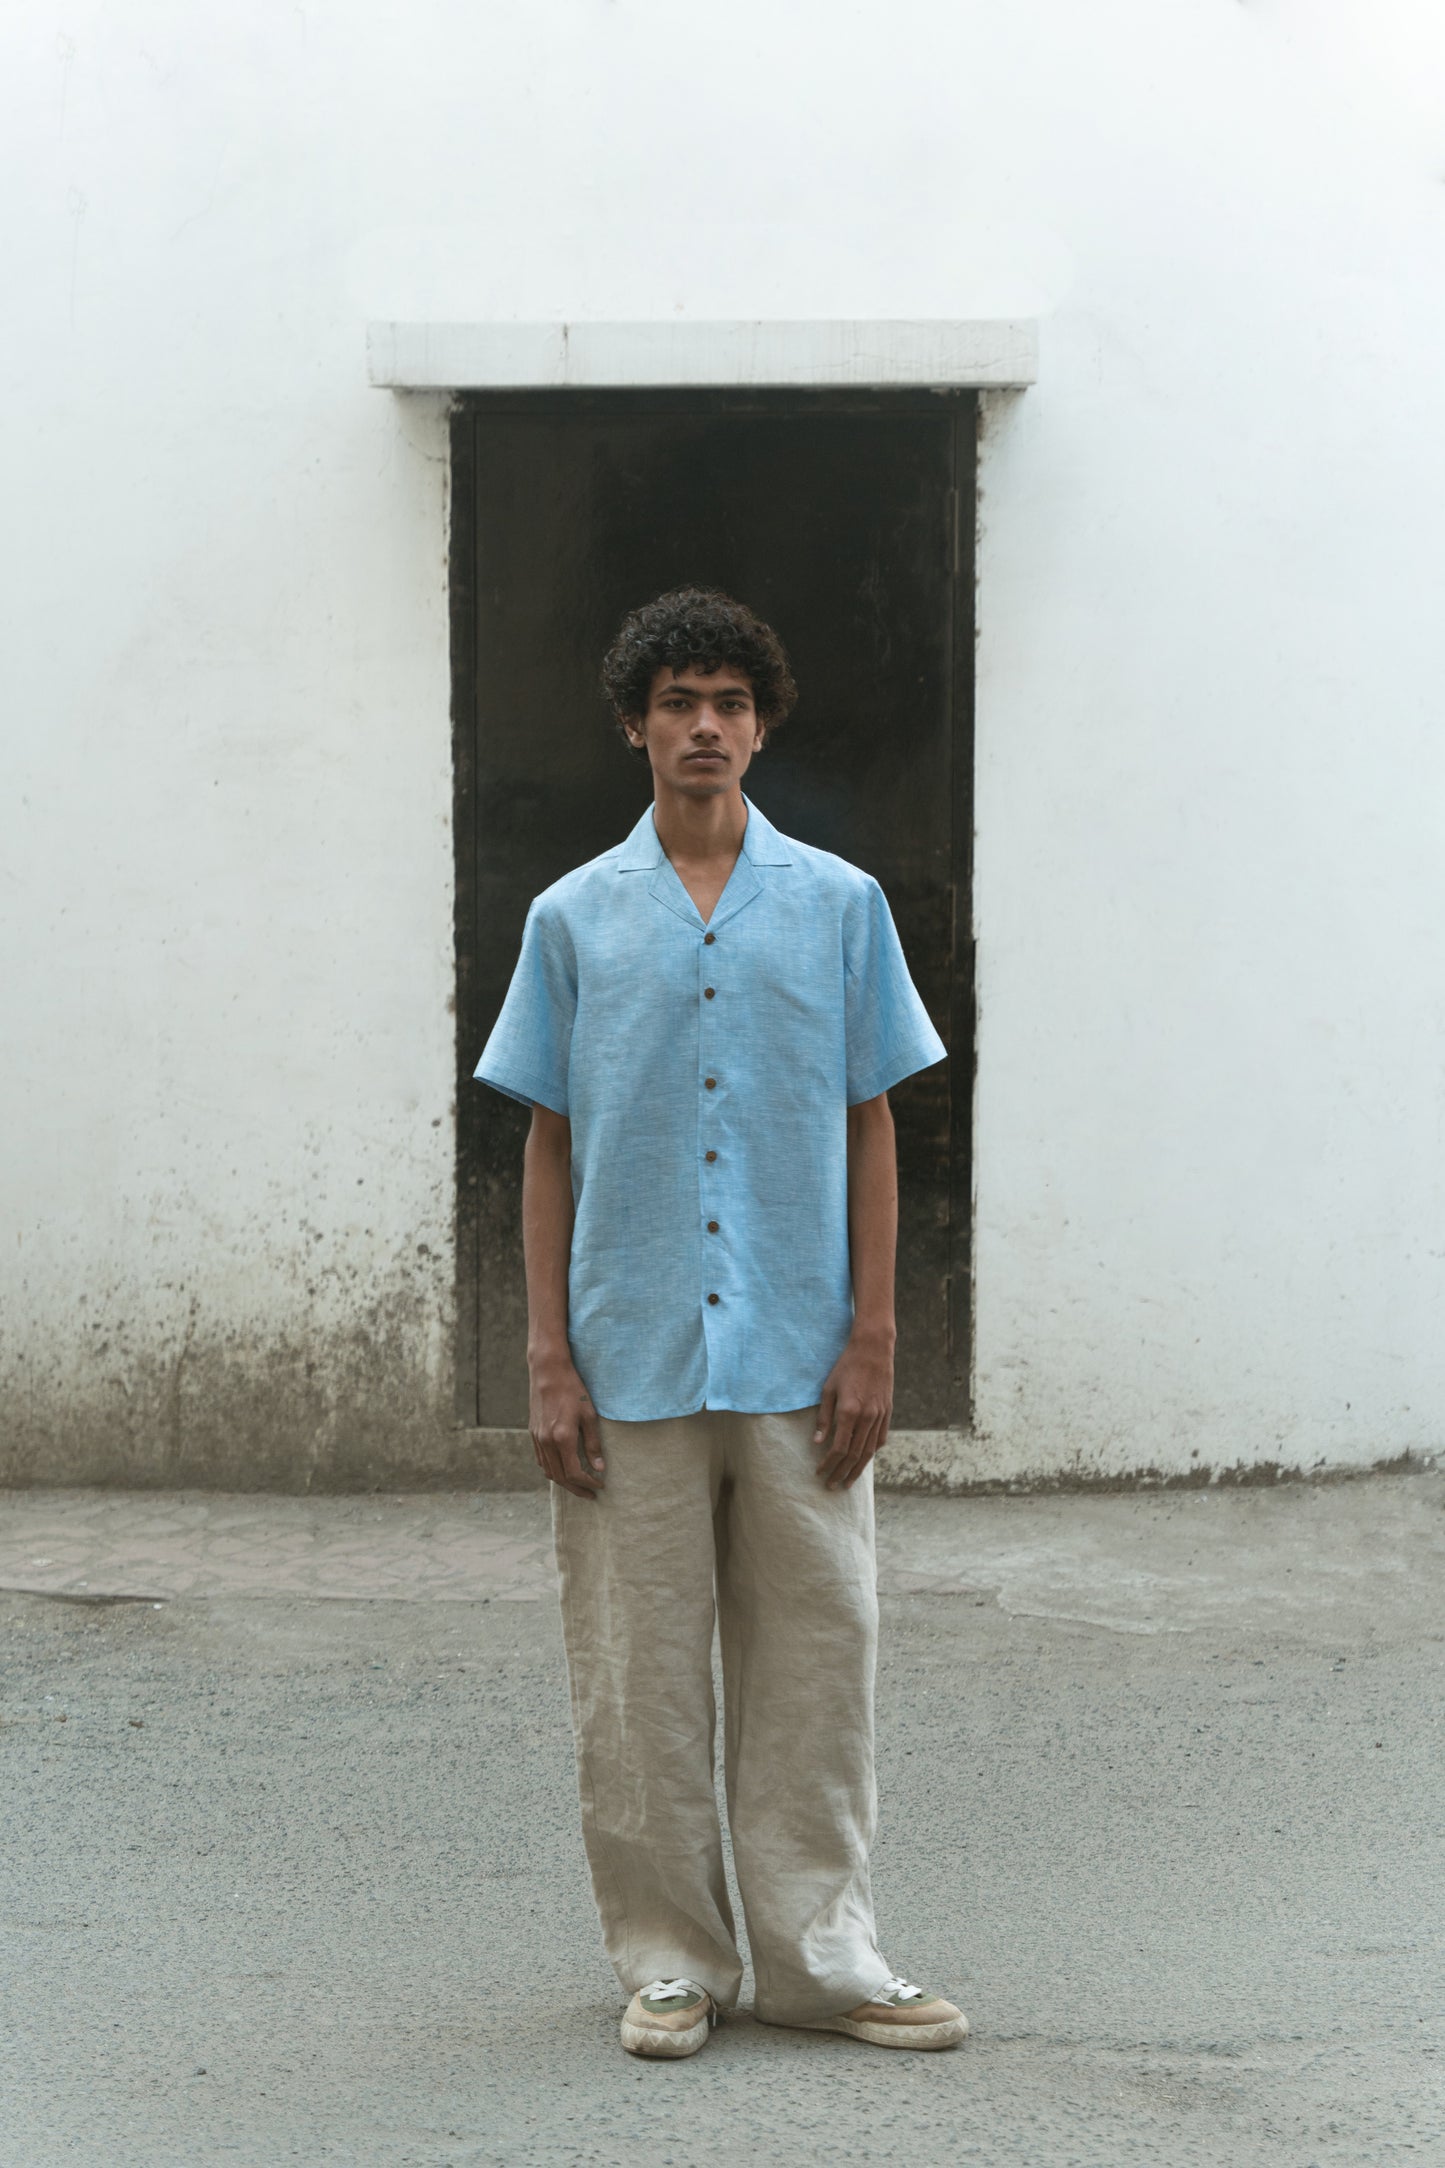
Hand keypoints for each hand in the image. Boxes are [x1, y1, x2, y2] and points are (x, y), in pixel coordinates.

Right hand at [528, 1354, 605, 1499]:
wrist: (547, 1371)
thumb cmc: (572, 1390)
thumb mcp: (589, 1415)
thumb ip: (593, 1443)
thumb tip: (599, 1467)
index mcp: (562, 1438)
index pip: (574, 1473)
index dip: (588, 1483)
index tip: (600, 1485)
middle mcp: (546, 1442)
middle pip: (560, 1477)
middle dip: (576, 1489)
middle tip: (591, 1494)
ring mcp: (537, 1438)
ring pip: (548, 1471)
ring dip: (564, 1482)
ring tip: (578, 1485)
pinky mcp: (533, 1433)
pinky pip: (541, 1460)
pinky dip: (552, 1470)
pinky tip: (563, 1469)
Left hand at [813, 1328, 893, 1489]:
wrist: (873, 1350)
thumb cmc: (846, 1367)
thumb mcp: (828, 1389)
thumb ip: (823, 1417)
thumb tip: (817, 1442)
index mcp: (849, 1411)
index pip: (839, 1448)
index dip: (828, 1463)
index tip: (819, 1472)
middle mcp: (867, 1417)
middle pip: (854, 1454)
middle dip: (841, 1473)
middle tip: (831, 1486)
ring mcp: (880, 1416)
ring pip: (869, 1451)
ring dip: (858, 1469)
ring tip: (848, 1482)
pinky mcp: (887, 1412)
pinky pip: (880, 1438)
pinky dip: (872, 1452)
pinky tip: (864, 1460)